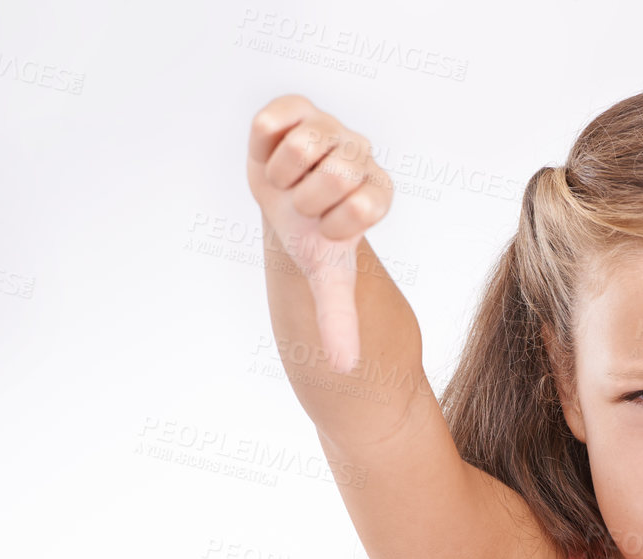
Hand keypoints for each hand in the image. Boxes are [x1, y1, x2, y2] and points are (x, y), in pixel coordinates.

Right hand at [246, 95, 393, 373]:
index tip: (324, 230)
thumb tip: (344, 369)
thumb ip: (337, 317)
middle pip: (338, 172)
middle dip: (307, 201)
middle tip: (302, 205)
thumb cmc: (311, 237)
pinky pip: (273, 117)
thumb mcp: (326, 275)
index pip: (365, 208)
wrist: (282, 200)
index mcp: (378, 193)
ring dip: (284, 175)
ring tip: (287, 181)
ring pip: (305, 146)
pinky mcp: (296, 106)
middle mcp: (361, 155)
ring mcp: (330, 126)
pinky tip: (271, 153)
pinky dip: (264, 142)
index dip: (334, 226)